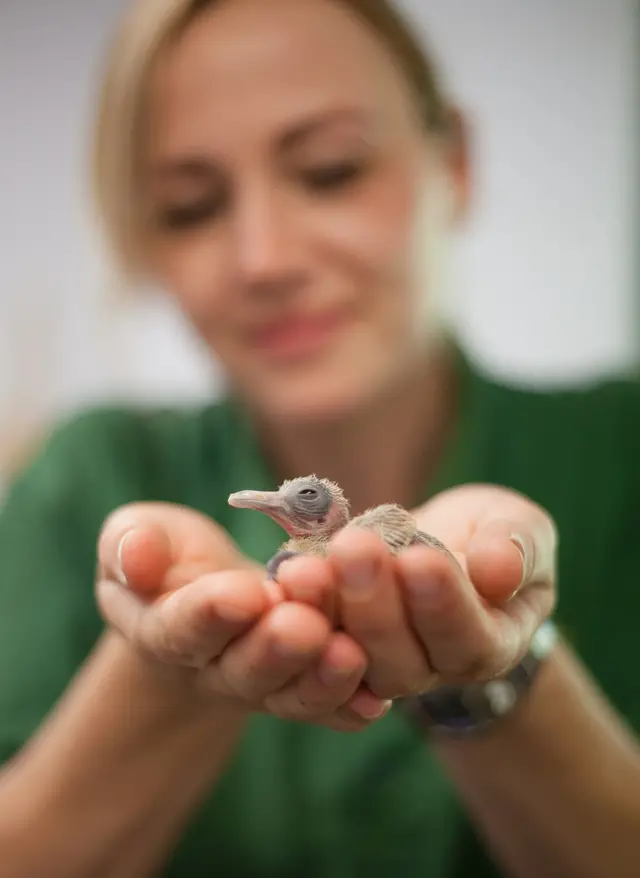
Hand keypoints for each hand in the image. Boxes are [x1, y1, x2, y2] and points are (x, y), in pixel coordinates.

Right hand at [95, 502, 389, 729]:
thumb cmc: (167, 560)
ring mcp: (265, 685)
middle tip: (304, 625)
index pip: (183, 629)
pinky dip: (352, 705)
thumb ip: (130, 544)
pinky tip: (378, 697)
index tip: (242, 593)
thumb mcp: (136, 537)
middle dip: (276, 648)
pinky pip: (330, 707)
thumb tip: (136, 556)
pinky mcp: (306, 687)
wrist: (204, 600)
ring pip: (293, 693)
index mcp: (164, 629)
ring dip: (322, 677)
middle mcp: (216, 669)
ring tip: (349, 652)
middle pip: (246, 670)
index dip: (211, 613)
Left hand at [275, 484, 556, 699]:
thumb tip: (501, 570)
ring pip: (353, 659)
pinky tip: (285, 576)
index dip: (444, 603)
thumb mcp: (519, 528)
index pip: (468, 638)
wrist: (445, 547)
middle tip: (355, 548)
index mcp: (490, 643)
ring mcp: (380, 663)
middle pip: (402, 661)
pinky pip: (316, 640)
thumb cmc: (491, 536)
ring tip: (310, 565)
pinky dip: (300, 610)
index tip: (420, 559)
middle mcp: (434, 667)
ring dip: (331, 611)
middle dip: (376, 605)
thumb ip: (517, 546)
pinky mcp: (338, 643)